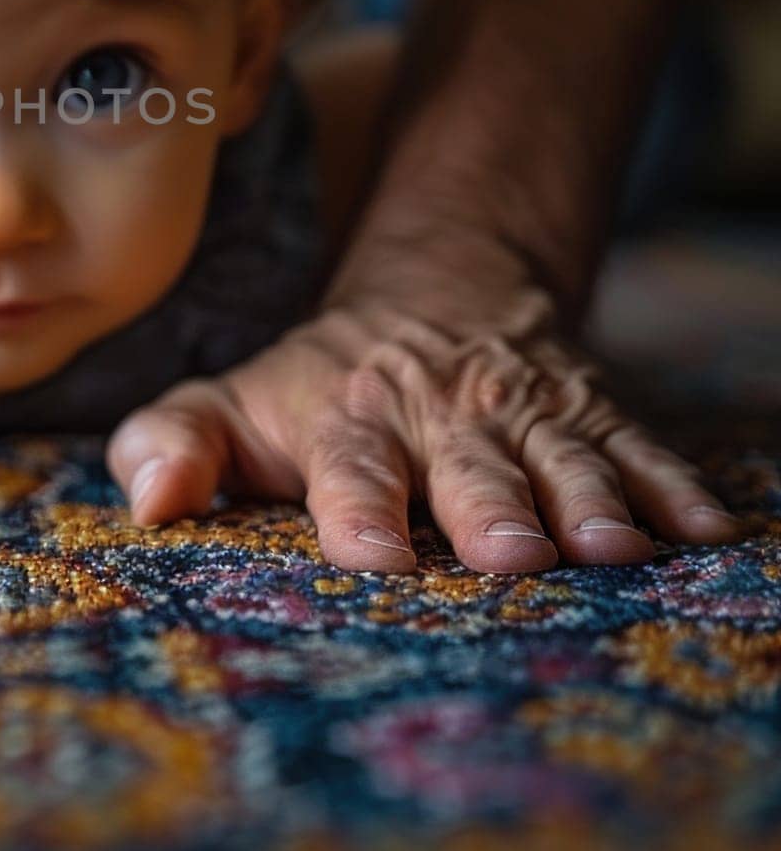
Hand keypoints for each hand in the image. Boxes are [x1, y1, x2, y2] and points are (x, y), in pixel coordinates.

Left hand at [105, 283, 741, 573]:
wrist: (435, 293)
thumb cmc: (318, 387)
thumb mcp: (233, 405)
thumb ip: (174, 446)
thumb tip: (146, 504)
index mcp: (346, 417)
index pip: (349, 462)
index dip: (360, 505)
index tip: (375, 556)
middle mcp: (438, 411)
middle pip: (466, 461)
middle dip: (488, 506)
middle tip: (510, 554)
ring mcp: (520, 408)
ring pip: (559, 450)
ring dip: (585, 494)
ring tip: (608, 544)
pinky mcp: (588, 408)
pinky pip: (636, 441)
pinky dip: (670, 480)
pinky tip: (704, 525)